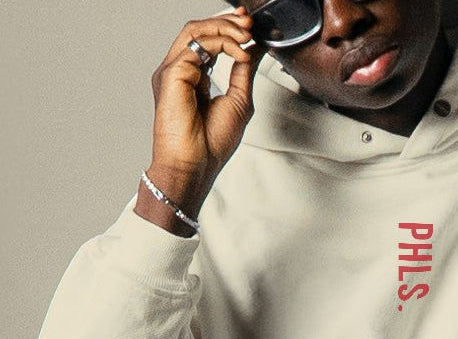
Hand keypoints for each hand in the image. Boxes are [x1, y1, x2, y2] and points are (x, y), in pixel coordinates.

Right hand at [135, 7, 263, 233]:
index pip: (207, 41)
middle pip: (199, 30)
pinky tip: (239, 54)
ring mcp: (173, 71)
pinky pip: (196, 45)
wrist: (195, 167)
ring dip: (224, 27)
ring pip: (195, 31)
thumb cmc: (210, 145)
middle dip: (227, 21)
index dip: (228, 28)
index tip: (251, 26)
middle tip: (249, 22)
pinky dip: (222, 44)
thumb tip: (253, 48)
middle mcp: (180, 71)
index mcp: (193, 78)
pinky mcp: (171, 74)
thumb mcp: (239, 101)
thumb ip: (243, 72)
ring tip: (246, 33)